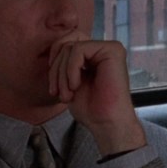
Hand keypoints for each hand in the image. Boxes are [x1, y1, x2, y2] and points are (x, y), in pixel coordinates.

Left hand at [47, 34, 146, 155]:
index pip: (65, 44)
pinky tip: (76, 86)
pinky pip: (78, 50)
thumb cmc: (90, 108)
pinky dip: (71, 70)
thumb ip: (64, 63)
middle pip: (65, 44)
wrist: (106, 123)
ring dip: (62, 74)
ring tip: (68, 95)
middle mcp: (103, 48)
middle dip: (56, 70)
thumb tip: (53, 48)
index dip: (53, 62)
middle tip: (59, 93)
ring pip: (69, 47)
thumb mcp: (68, 81)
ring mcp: (109, 48)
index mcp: (93, 55)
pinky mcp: (113, 50)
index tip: (54, 86)